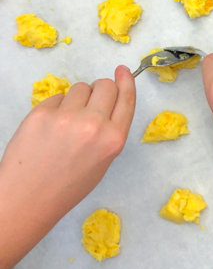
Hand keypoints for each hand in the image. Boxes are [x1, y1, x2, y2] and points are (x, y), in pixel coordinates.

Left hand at [0, 65, 135, 268]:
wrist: (29, 198)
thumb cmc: (69, 185)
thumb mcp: (103, 161)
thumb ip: (110, 131)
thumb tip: (107, 102)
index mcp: (113, 139)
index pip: (126, 99)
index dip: (126, 81)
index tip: (122, 70)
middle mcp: (93, 124)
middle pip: (104, 85)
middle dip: (100, 90)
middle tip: (90, 104)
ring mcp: (66, 117)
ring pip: (79, 88)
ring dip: (77, 99)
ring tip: (67, 122)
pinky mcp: (41, 113)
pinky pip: (57, 98)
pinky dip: (56, 108)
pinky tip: (49, 128)